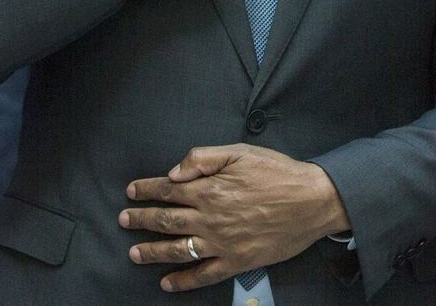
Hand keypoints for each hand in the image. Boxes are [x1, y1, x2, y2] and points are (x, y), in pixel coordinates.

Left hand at [118, 144, 349, 291]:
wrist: (312, 202)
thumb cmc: (278, 173)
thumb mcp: (240, 151)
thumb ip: (203, 158)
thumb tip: (174, 171)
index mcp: (209, 189)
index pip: (168, 189)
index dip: (146, 190)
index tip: (131, 191)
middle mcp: (210, 218)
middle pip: (166, 220)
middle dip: (141, 219)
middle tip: (123, 220)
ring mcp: (221, 243)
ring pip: (177, 249)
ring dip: (152, 251)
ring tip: (134, 253)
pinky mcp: (236, 262)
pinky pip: (203, 275)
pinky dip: (183, 282)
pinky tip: (166, 283)